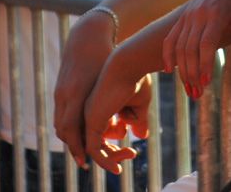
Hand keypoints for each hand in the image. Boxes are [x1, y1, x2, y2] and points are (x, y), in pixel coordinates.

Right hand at [54, 9, 117, 166]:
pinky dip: (71, 125)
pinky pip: (61, 115)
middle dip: (76, 147)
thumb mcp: (116, 81)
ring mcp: (60, 91)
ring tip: (89, 145)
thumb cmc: (107, 55)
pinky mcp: (60, 88)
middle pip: (64, 132)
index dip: (80, 149)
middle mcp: (65, 94)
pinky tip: (86, 126)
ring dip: (73, 137)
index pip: (73, 131)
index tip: (89, 161)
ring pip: (60, 124)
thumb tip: (141, 136)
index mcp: (78, 93)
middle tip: (89, 159)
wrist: (88, 34)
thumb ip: (129, 110)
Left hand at [83, 53, 151, 173]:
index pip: (101, 133)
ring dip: (111, 158)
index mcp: (99, 105)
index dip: (114, 145)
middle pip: (96, 142)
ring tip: (130, 155)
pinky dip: (104, 161)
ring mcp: (89, 116)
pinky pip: (93, 149)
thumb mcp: (139, 104)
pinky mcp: (92, 120)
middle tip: (131, 154)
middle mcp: (91, 111)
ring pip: (94, 148)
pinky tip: (118, 166)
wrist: (130, 63)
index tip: (132, 150)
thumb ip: (137, 120)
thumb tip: (141, 136)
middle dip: (113, 154)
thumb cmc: (137, 78)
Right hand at [162, 0, 230, 97]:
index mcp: (215, 14)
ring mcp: (187, 17)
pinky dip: (167, 54)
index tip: (206, 81)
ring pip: (179, 46)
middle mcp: (197, 15)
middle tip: (198, 93)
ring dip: (182, 70)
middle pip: (190, 48)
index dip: (204, 62)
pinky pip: (170, 38)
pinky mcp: (182, 19)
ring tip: (190, 89)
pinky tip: (169, 70)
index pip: (206, 42)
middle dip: (192, 73)